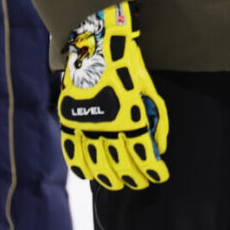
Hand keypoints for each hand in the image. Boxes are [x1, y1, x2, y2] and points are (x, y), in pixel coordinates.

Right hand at [58, 2, 169, 190]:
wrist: (97, 46)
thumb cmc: (128, 67)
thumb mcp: (149, 90)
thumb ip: (156, 119)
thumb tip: (159, 147)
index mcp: (130, 115)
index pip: (142, 152)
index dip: (152, 169)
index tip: (159, 176)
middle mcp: (107, 124)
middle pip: (121, 163)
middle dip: (134, 177)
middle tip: (141, 182)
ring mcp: (86, 124)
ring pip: (97, 164)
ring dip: (110, 178)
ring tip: (119, 183)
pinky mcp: (69, 120)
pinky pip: (72, 152)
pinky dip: (82, 167)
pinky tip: (90, 175)